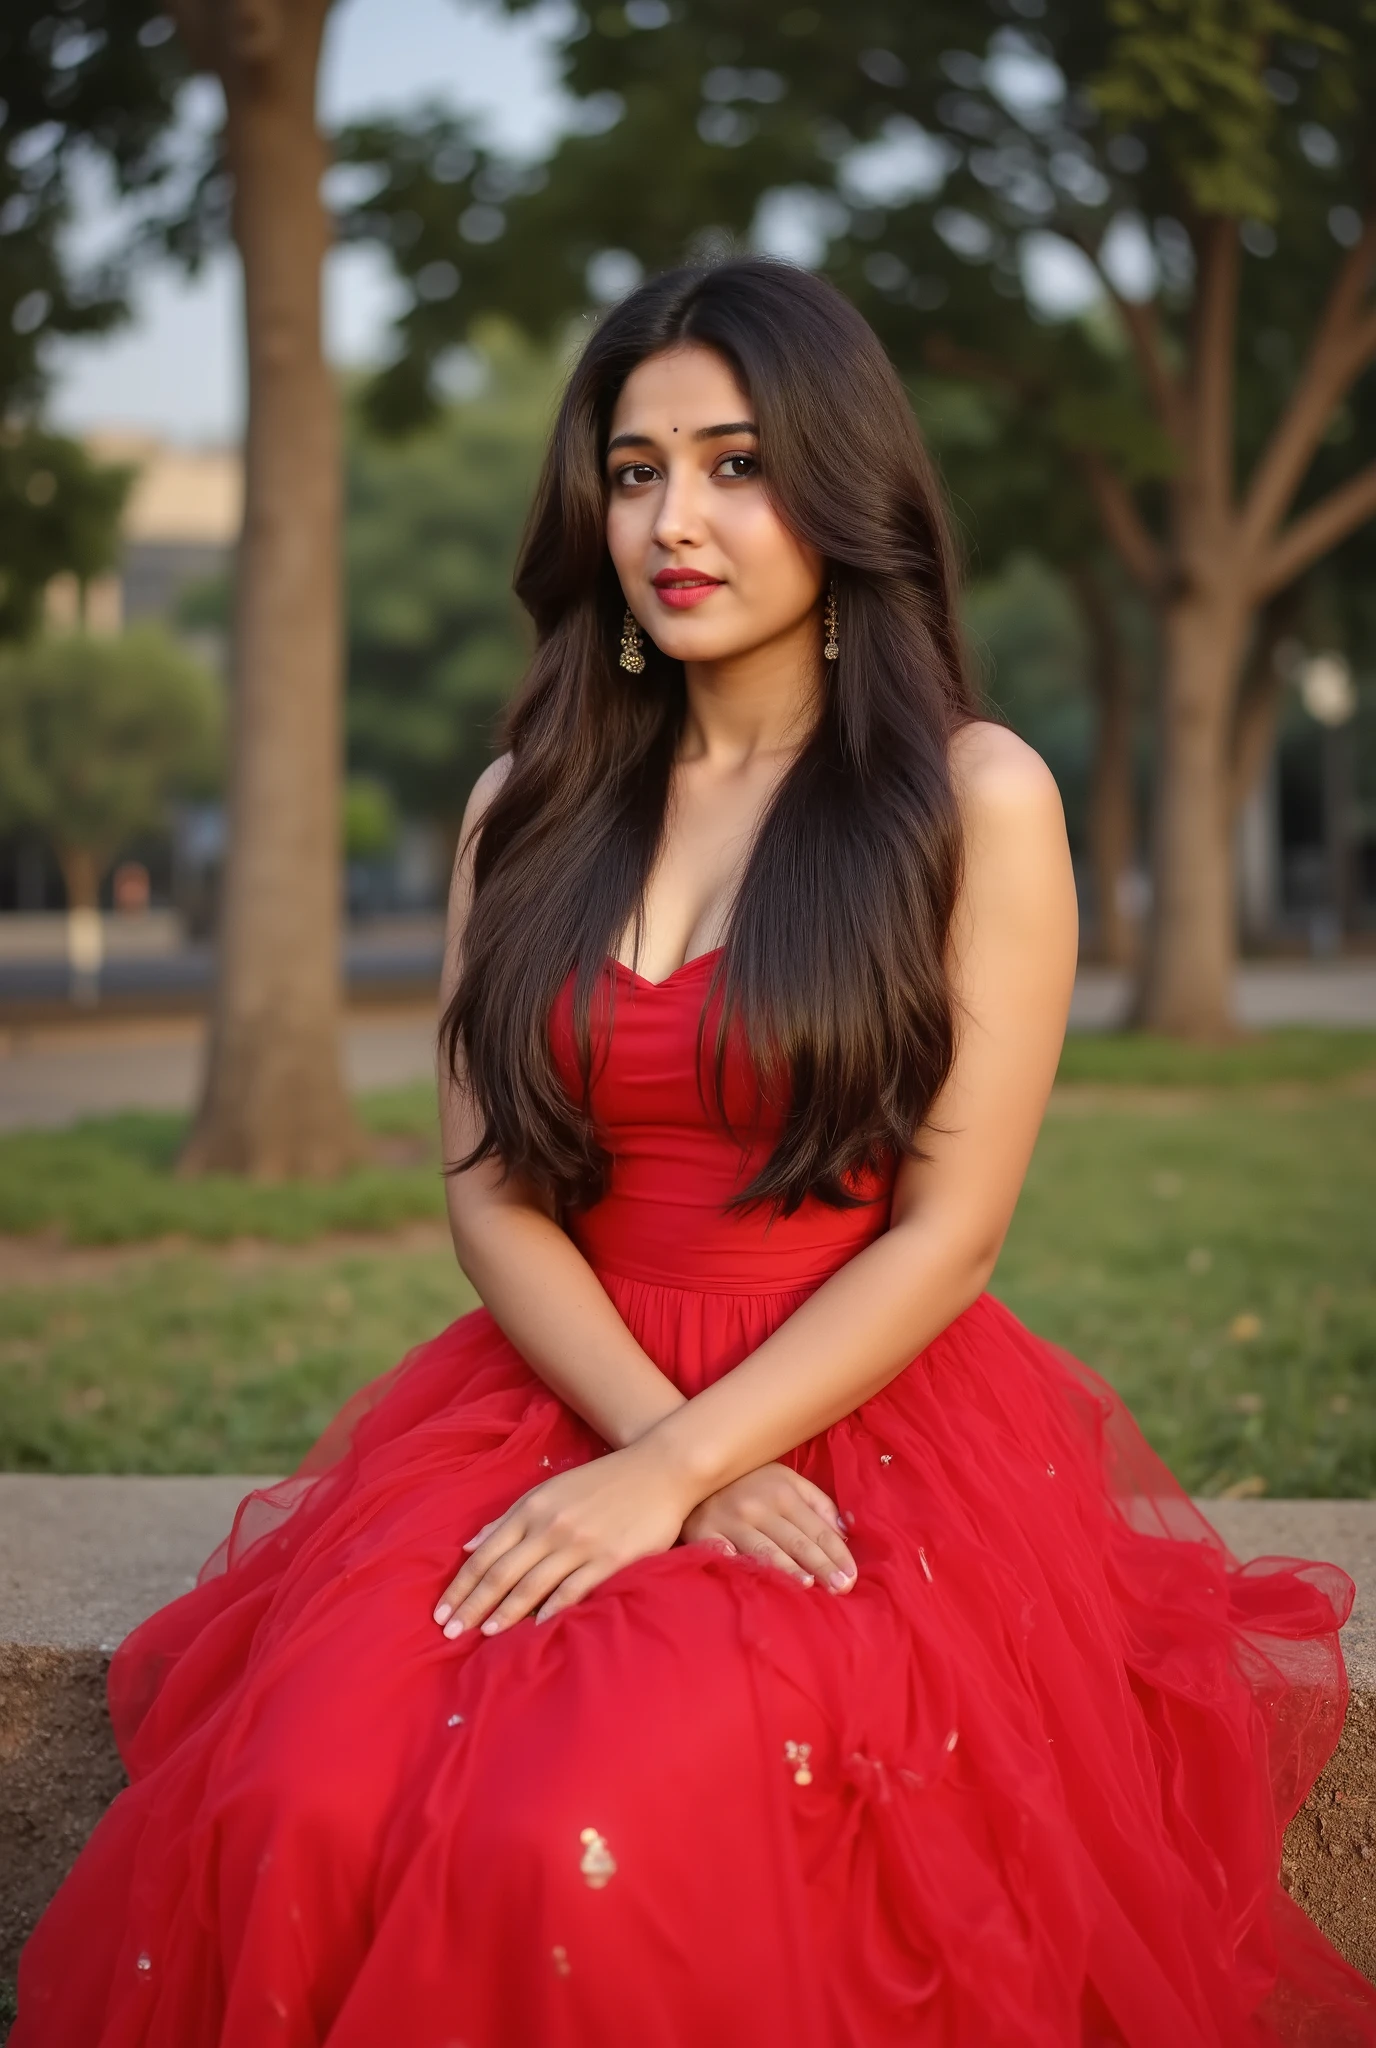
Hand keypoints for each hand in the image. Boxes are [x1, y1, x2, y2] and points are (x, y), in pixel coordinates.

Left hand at [433, 1443, 691, 1636]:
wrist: (659, 1470)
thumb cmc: (600, 1482)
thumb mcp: (549, 1490)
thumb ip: (509, 1519)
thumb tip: (469, 1546)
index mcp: (532, 1508)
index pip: (485, 1554)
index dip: (461, 1586)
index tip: (441, 1612)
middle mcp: (550, 1526)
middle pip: (501, 1574)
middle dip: (472, 1605)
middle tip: (450, 1632)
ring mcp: (579, 1544)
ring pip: (532, 1585)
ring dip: (504, 1613)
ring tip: (484, 1634)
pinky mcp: (609, 1559)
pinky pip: (573, 1591)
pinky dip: (551, 1612)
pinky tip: (535, 1630)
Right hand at [682, 1464, 855, 1592]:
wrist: (694, 1470)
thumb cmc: (749, 1480)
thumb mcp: (786, 1480)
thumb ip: (818, 1504)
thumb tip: (846, 1532)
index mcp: (783, 1492)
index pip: (818, 1529)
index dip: (837, 1553)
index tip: (853, 1576)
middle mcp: (758, 1506)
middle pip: (796, 1541)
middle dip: (821, 1566)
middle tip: (842, 1589)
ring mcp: (729, 1520)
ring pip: (764, 1550)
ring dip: (786, 1568)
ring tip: (807, 1585)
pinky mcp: (703, 1534)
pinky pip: (723, 1554)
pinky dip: (737, 1565)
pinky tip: (752, 1578)